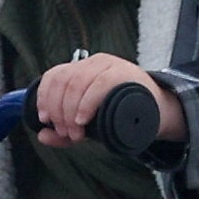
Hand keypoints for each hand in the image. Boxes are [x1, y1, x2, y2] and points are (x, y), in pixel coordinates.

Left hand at [37, 53, 183, 150]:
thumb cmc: (118, 115)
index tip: (45, 120)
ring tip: (76, 133)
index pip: (54, 76)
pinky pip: (100, 83)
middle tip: (66, 133)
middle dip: (58, 111)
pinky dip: (86, 103)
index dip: (44, 98)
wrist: (156, 112)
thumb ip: (63, 131)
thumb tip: (41, 135)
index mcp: (82, 68)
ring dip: (70, 112)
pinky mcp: (126, 73)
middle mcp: (94, 62)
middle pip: (63, 81)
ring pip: (77, 83)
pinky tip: (83, 119)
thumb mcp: (87, 123)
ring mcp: (111, 65)